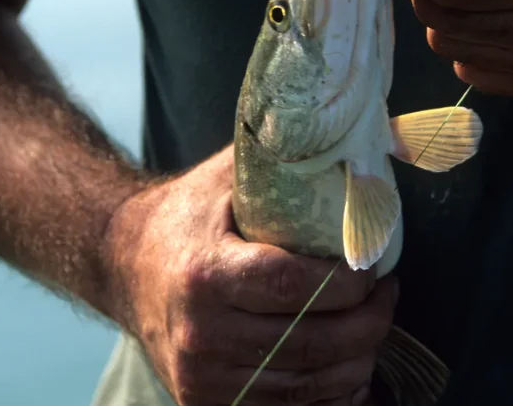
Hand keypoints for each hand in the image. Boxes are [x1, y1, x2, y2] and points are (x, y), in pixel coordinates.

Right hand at [105, 146, 393, 404]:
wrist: (124, 265)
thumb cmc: (188, 216)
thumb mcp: (228, 177)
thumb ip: (287, 159)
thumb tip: (357, 134)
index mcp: (205, 274)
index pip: (295, 286)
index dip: (348, 283)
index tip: (377, 267)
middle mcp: (200, 334)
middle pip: (310, 345)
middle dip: (368, 323)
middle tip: (388, 293)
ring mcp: (201, 379)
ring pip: (306, 388)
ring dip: (357, 362)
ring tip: (374, 326)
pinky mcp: (204, 404)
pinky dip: (329, 397)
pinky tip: (349, 369)